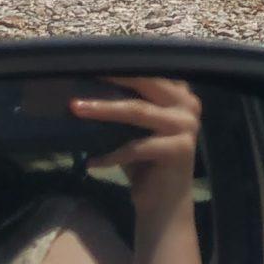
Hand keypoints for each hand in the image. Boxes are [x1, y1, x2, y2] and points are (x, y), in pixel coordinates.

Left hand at [71, 76, 201, 219]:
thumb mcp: (134, 131)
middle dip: (111, 78)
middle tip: (81, 73)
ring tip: (75, 109)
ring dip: (103, 110)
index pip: (149, 71)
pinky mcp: (179, 149)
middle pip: (146, 83)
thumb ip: (125, 108)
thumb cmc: (145, 164)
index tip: (92, 60)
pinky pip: (136, 147)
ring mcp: (186, 126)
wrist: (164, 204)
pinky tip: (91, 162)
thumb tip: (85, 88)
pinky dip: (110, 155)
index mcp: (180, 95)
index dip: (122, 65)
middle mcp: (188, 105)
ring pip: (138, 111)